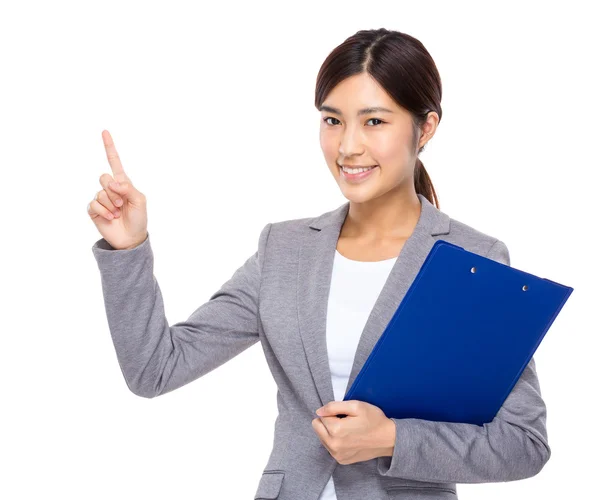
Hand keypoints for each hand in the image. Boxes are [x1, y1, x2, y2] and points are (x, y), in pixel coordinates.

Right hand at [87, 130, 147, 249]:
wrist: (131, 238)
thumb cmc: (139, 218)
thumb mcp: (140, 201)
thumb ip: (128, 188)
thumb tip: (113, 182)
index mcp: (123, 183)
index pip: (114, 162)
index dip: (109, 147)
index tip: (105, 132)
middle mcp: (111, 189)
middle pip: (104, 177)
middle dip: (114, 191)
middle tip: (122, 204)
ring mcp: (101, 199)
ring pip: (100, 192)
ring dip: (111, 204)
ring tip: (117, 213)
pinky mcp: (94, 210)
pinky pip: (93, 204)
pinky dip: (104, 211)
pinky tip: (110, 218)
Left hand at [311, 400, 395, 464]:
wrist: (388, 439)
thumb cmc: (374, 420)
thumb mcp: (356, 406)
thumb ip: (334, 406)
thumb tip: (319, 411)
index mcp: (336, 430)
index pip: (320, 416)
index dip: (332, 412)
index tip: (344, 414)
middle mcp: (334, 445)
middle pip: (317, 427)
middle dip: (328, 422)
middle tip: (344, 421)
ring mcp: (337, 455)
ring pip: (322, 437)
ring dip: (331, 432)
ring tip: (348, 429)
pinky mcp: (341, 460)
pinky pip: (330, 447)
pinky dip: (336, 441)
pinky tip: (349, 438)